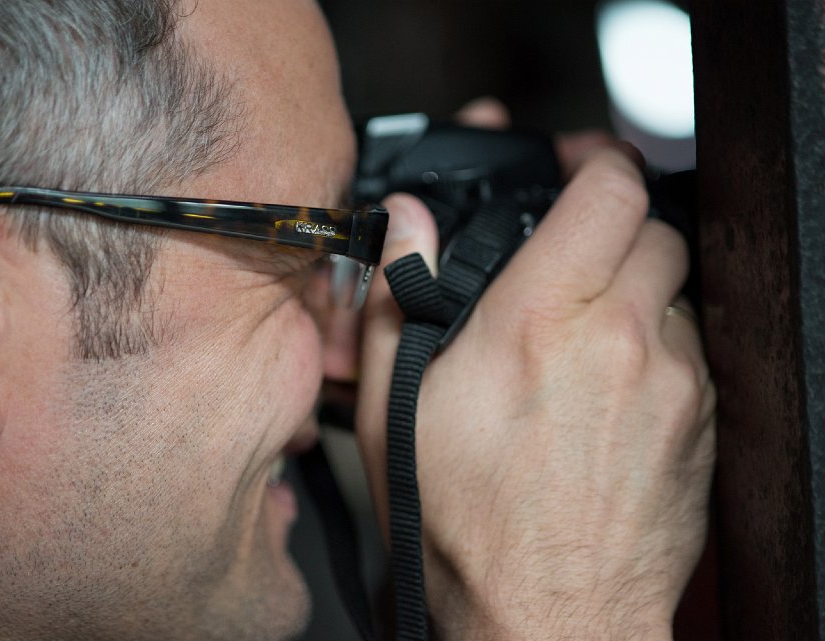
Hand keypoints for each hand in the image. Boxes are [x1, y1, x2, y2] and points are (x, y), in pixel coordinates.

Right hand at [355, 135, 714, 639]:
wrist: (546, 614)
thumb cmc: (466, 522)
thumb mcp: (398, 405)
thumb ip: (399, 295)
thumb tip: (404, 225)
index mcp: (536, 320)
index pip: (609, 189)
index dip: (597, 162)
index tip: (579, 170)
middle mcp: (617, 338)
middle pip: (657, 226)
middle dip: (617, 229)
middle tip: (573, 264)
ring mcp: (672, 381)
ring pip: (679, 288)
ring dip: (639, 292)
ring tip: (586, 340)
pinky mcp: (704, 424)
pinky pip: (694, 350)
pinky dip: (659, 348)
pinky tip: (614, 391)